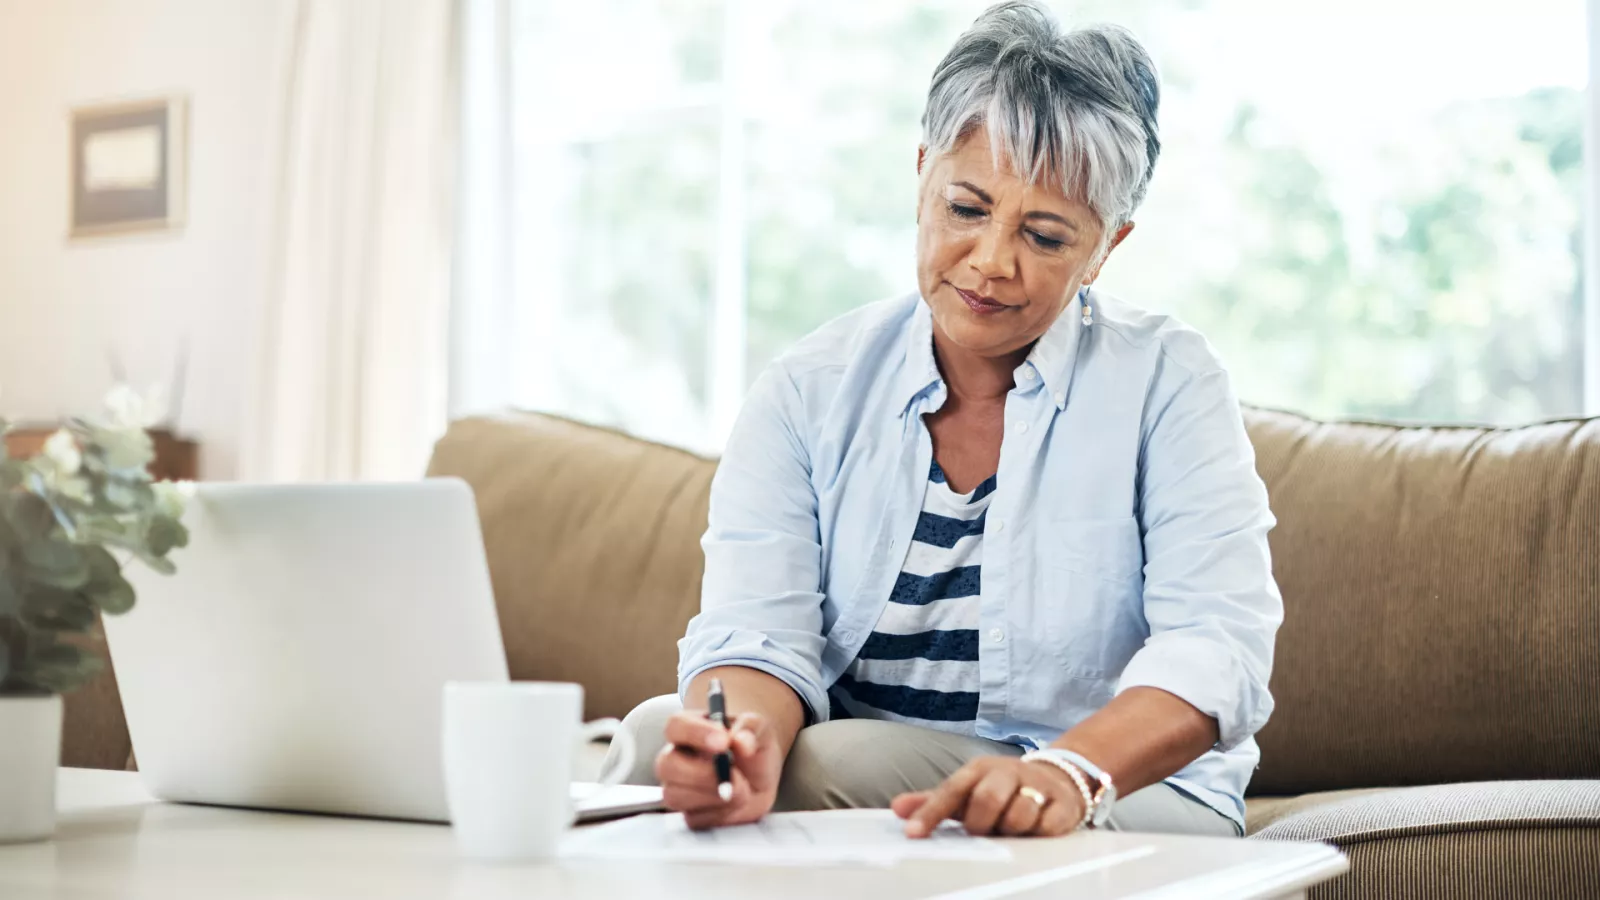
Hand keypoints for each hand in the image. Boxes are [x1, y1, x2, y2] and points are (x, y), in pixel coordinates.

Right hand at [655, 708, 783, 829]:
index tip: (723, 742)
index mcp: (688, 728)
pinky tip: (736, 803)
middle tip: (732, 773)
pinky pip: (694, 818)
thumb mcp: (760, 729)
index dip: (695, 733)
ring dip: (713, 795)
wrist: (761, 781)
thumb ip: (751, 728)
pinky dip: (720, 813)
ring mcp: (678, 788)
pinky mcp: (689, 814)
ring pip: (676, 795)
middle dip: (701, 773)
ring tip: (742, 788)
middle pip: (667, 765)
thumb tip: (741, 741)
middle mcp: (676, 757)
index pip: (676, 726)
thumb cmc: (753, 749)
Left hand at [892, 756, 1085, 837]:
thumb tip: (897, 809)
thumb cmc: (1002, 789)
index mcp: (979, 770)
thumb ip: (933, 802)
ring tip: (1009, 828)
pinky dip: (1038, 833)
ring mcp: (1037, 787)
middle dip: (980, 822)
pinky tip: (1035, 830)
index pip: (950, 791)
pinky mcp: (1062, 804)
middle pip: (987, 798)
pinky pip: (1047, 826)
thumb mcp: (967, 791)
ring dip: (1010, 829)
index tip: (912, 833)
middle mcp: (1007, 773)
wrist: (1057, 778)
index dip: (930, 813)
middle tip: (981, 831)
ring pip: (1019, 814)